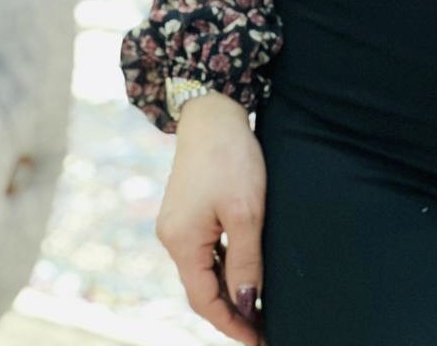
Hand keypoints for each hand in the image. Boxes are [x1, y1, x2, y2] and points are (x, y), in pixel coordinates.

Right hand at [155, 92, 266, 344]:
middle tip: (264, 327)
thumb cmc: (231, 158)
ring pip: (203, 269)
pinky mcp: (185, 212)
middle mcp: (172, 238)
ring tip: (260, 305)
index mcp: (181, 242)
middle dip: (231, 310)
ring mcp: (176, 225)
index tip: (259, 339)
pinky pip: (204, 250)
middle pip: (201, 289)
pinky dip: (224, 265)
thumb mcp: (247, 211)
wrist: (213, 112)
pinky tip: (245, 269)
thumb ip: (246, 261)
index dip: (231, 324)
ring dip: (229, 288)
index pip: (204, 301)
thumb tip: (248, 306)